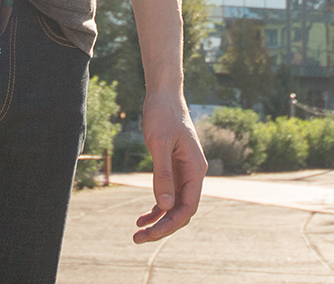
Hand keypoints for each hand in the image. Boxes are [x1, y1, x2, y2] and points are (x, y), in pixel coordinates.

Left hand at [133, 90, 206, 243]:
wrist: (163, 93)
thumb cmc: (162, 114)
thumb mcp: (159, 143)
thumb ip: (162, 174)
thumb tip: (163, 206)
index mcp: (195, 169)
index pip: (188, 207)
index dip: (170, 224)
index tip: (150, 234)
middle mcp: (192, 173)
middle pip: (181, 210)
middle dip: (162, 227)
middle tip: (138, 239)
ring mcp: (183, 171)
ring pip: (174, 205)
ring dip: (158, 220)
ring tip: (137, 234)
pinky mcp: (173, 166)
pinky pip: (167, 194)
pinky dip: (156, 207)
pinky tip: (142, 218)